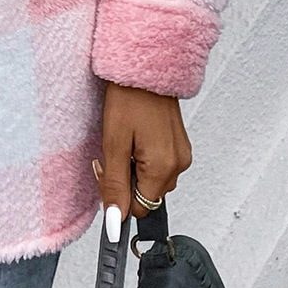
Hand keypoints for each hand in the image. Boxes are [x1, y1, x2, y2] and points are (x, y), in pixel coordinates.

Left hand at [92, 81, 192, 241]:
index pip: (139, 208)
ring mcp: (182, 154)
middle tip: (112, 151)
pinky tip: (134, 136)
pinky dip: (144, 158)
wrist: (145, 66)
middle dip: (126, 180)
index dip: (118, 194)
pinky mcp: (179, 144)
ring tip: (123, 139)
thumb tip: (115, 221)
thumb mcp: (113, 143)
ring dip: (134, 168)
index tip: (105, 169)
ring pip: (152, 180)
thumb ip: (115, 184)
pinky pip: (159, 165)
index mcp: (163, 167)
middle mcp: (179, 164)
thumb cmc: (127, 98)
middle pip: (147, 194)